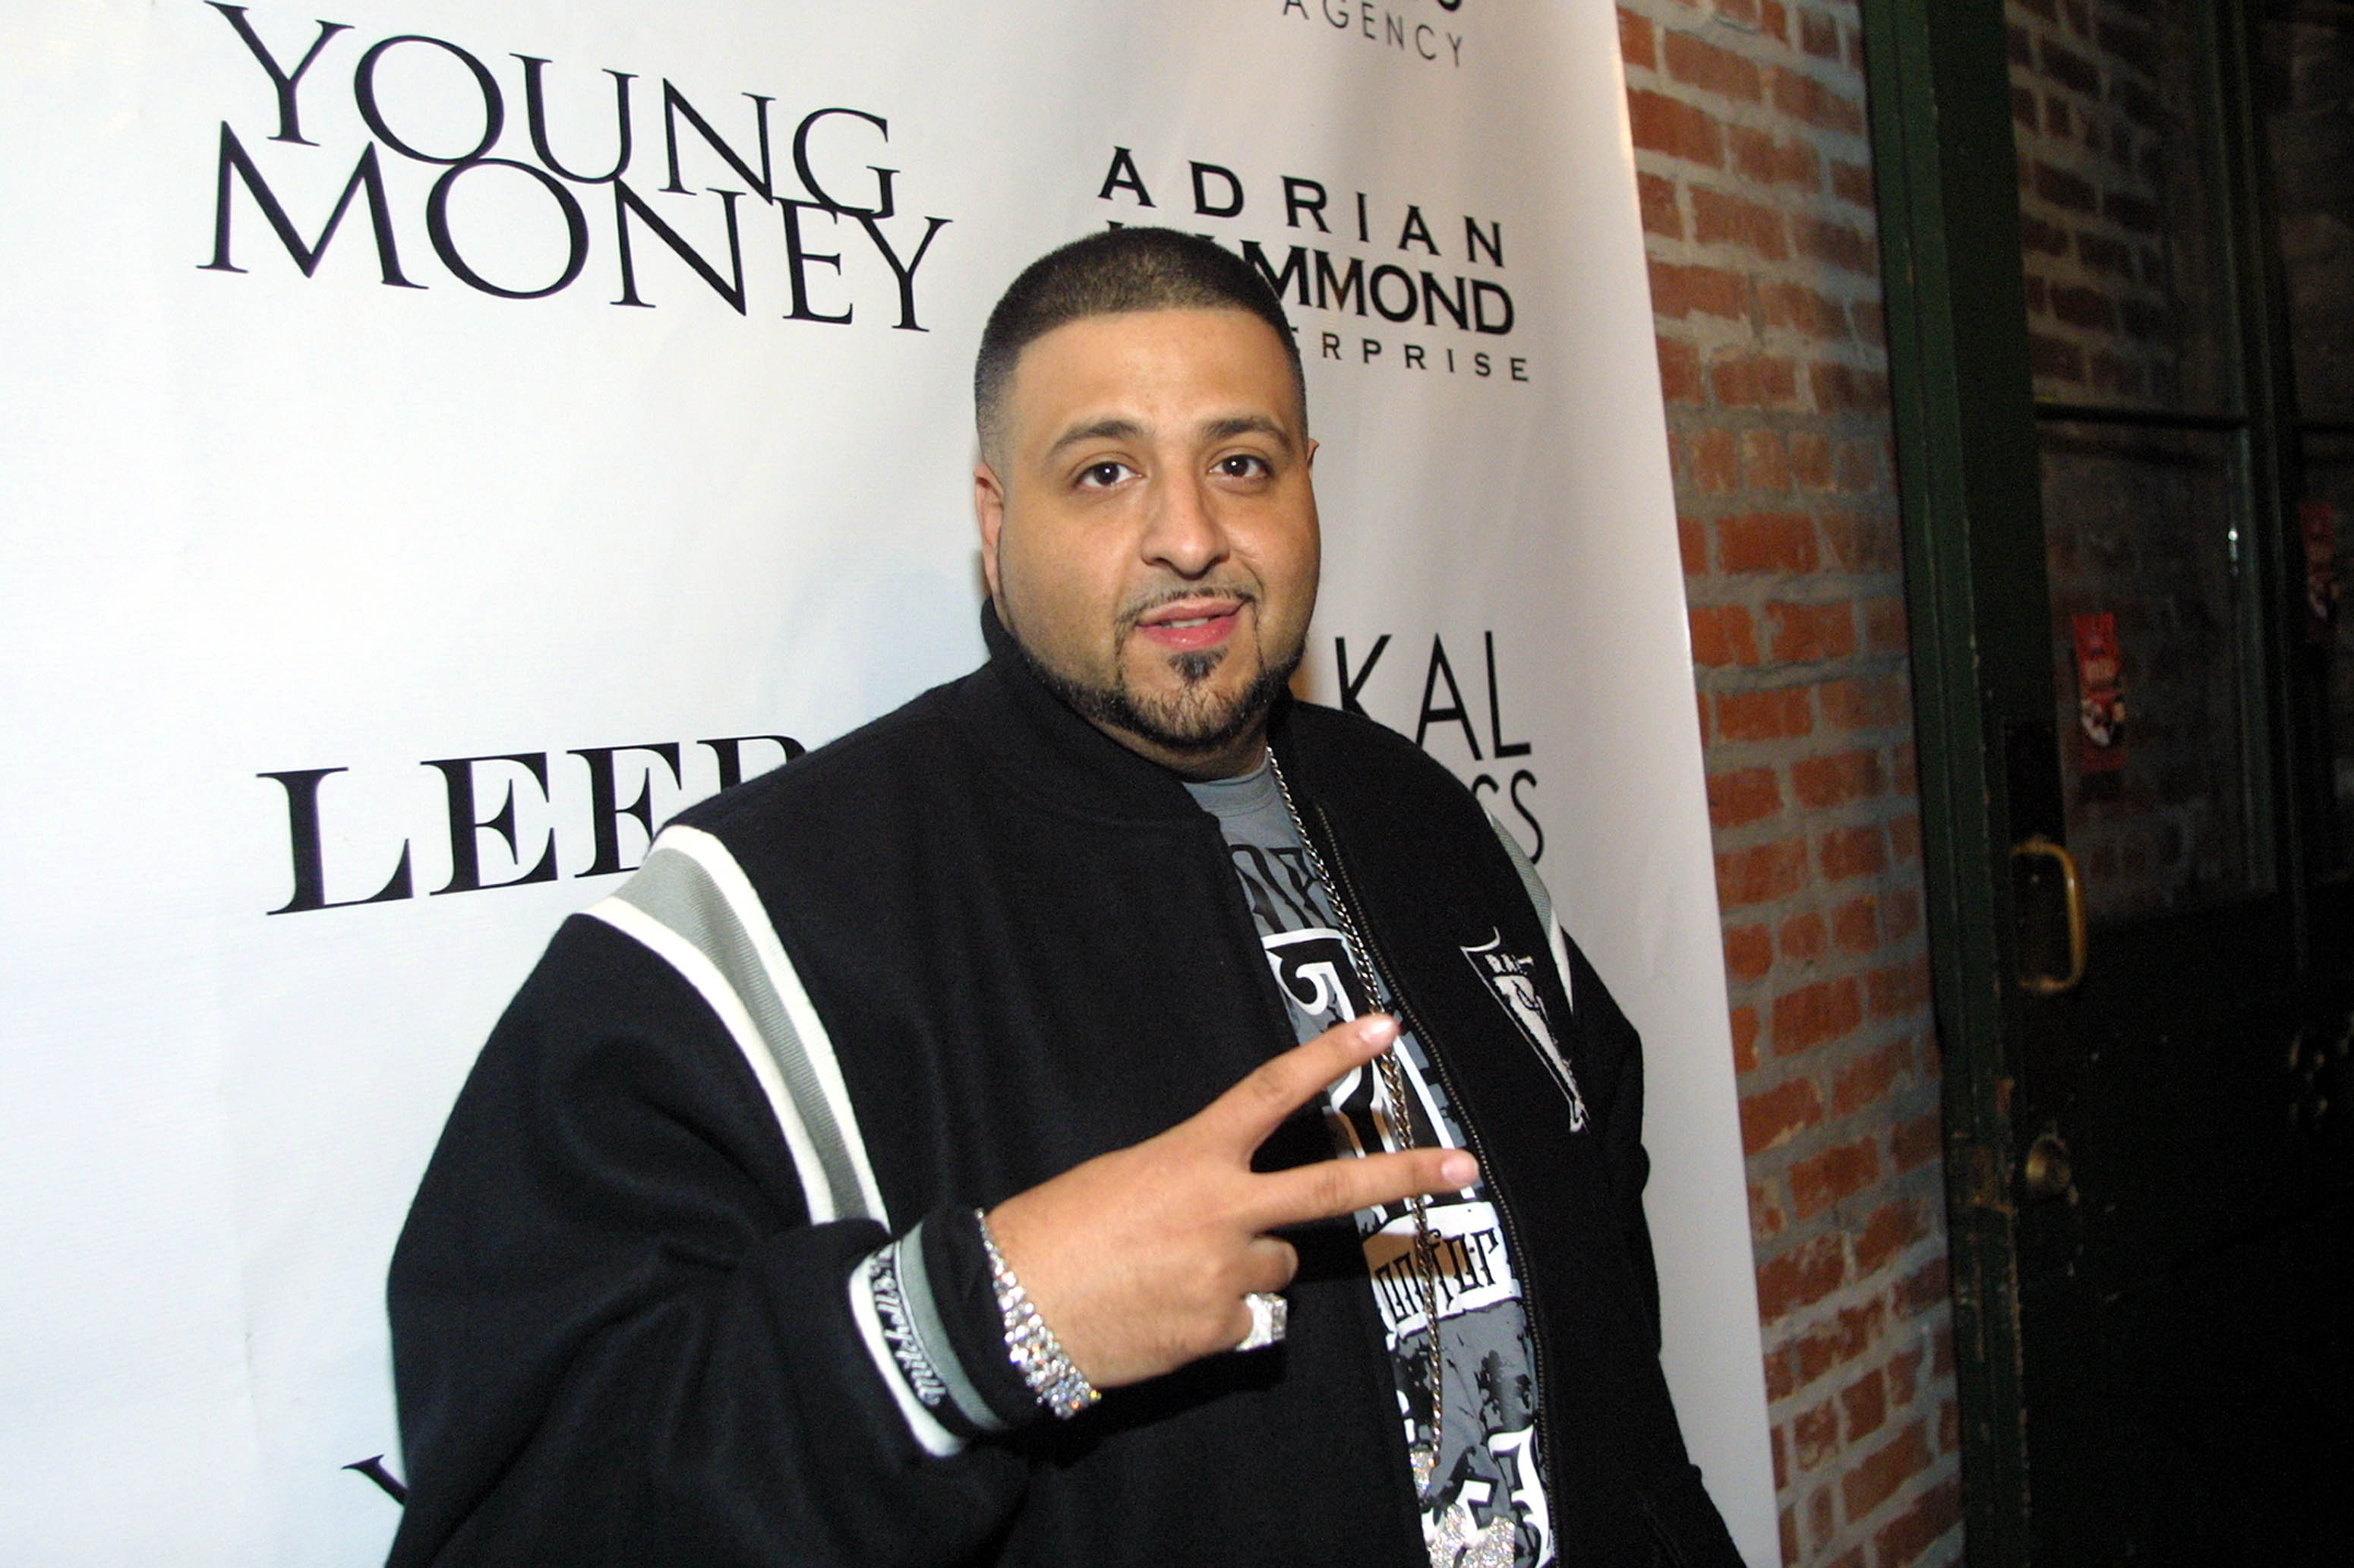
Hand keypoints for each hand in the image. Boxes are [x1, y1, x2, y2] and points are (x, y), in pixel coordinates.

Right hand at [983, 1013, 1477, 1388]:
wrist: (1007, 1311)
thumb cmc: (1053, 1234)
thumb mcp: (1124, 1177)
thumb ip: (1196, 1183)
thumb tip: (1237, 1213)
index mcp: (1191, 1156)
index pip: (1272, 1092)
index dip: (1330, 1056)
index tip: (1382, 1027)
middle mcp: (1222, 1210)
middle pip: (1333, 1189)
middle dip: (1406, 1174)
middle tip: (1465, 1165)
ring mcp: (1229, 1274)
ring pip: (1278, 1264)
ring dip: (1246, 1267)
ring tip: (1176, 1274)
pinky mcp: (1224, 1331)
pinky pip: (1251, 1320)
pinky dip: (1224, 1318)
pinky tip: (1171, 1315)